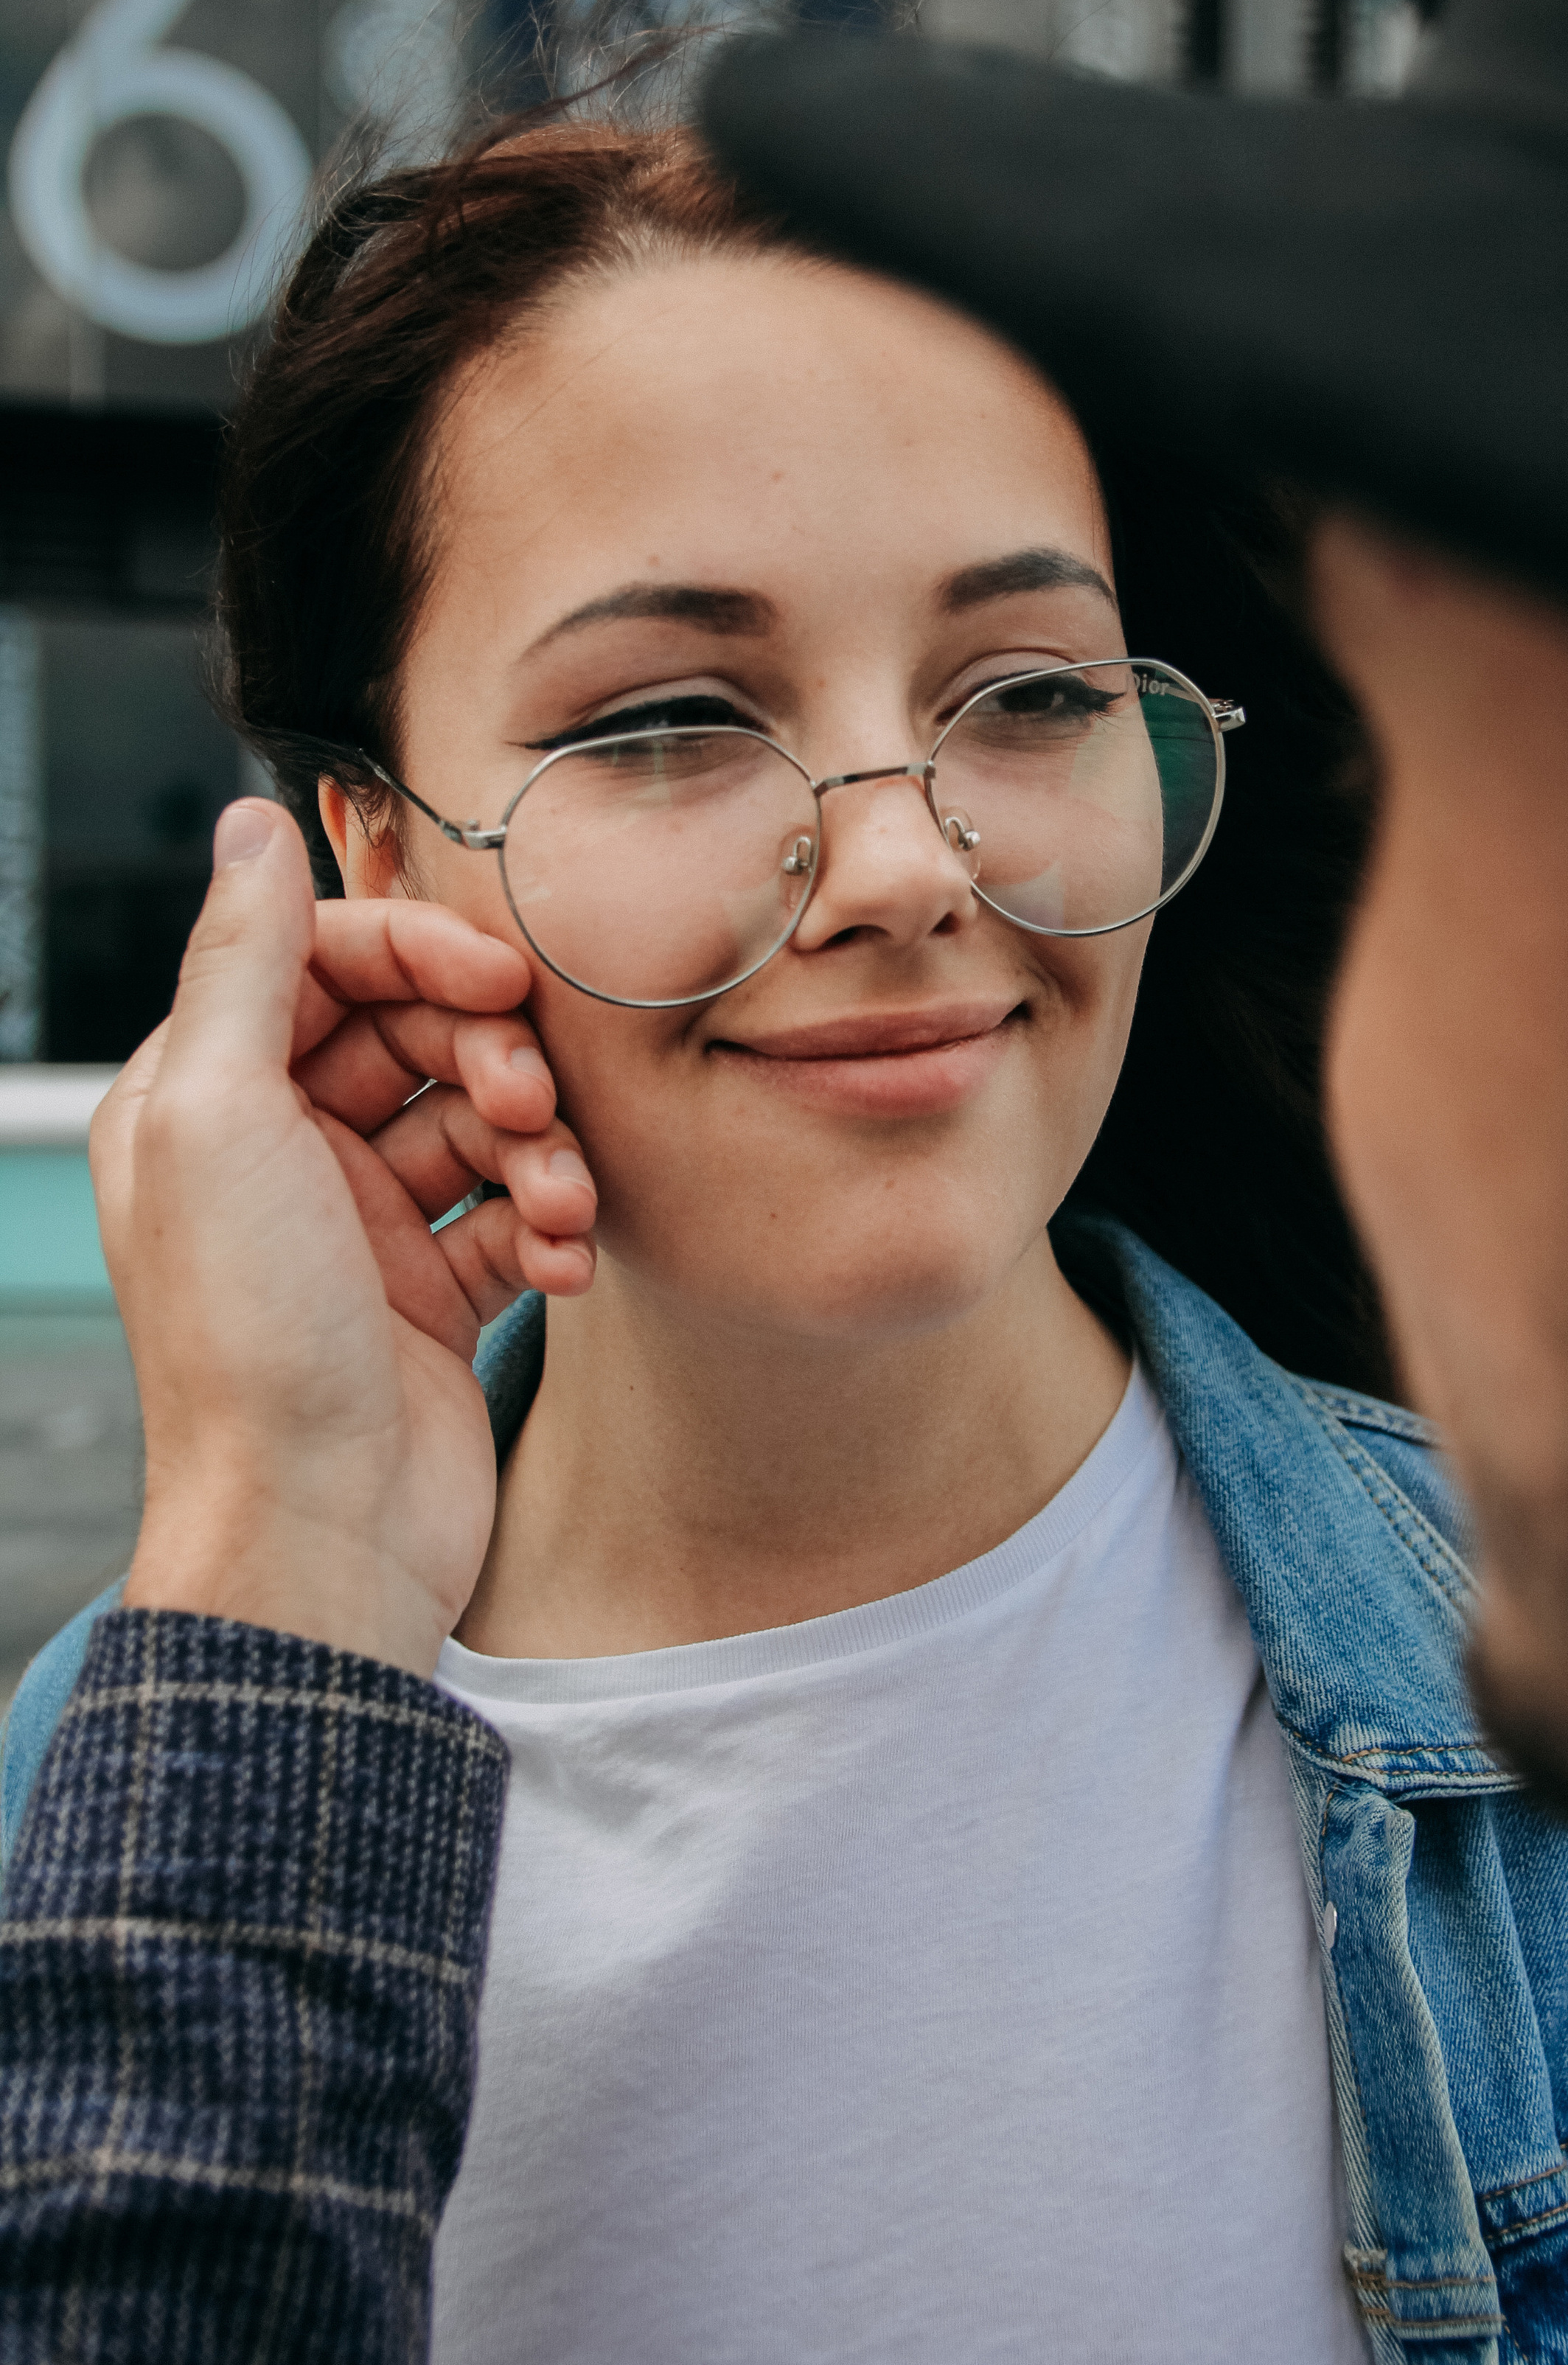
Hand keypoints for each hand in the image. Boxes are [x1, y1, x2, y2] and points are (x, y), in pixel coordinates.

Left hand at [97, 798, 596, 1676]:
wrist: (320, 1538)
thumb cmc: (251, 1348)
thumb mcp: (220, 1120)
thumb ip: (245, 963)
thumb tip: (250, 826)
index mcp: (209, 1101)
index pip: (328, 965)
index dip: (418, 956)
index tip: (496, 980)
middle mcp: (282, 1154)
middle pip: (417, 1036)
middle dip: (490, 1060)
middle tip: (523, 1104)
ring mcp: (363, 1225)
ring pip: (480, 1122)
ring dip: (535, 1150)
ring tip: (551, 1203)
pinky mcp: (436, 1292)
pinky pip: (515, 1213)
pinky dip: (551, 1225)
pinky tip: (561, 1262)